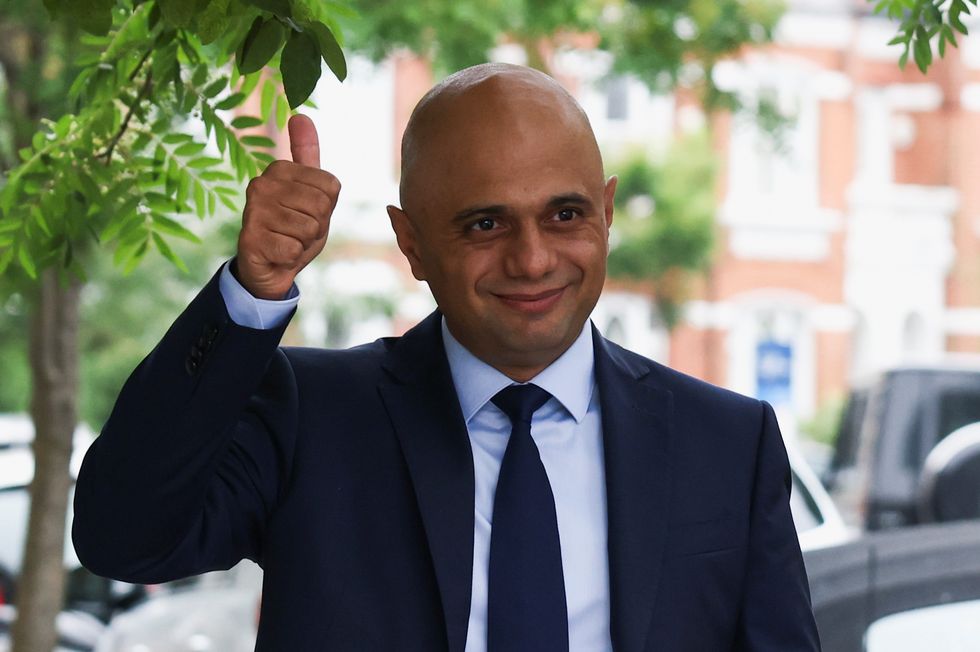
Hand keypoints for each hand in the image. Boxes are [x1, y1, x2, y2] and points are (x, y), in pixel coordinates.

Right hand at [235, 114, 340, 299]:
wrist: (269, 266)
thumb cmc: (294, 227)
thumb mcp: (309, 190)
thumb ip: (307, 155)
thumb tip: (300, 115)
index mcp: (279, 168)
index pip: (331, 186)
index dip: (327, 207)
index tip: (307, 212)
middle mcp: (262, 183)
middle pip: (322, 206)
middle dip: (317, 225)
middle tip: (297, 230)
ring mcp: (253, 210)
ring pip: (309, 228)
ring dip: (303, 242)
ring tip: (287, 240)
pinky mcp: (250, 238)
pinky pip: (294, 249)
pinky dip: (291, 256)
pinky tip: (277, 253)